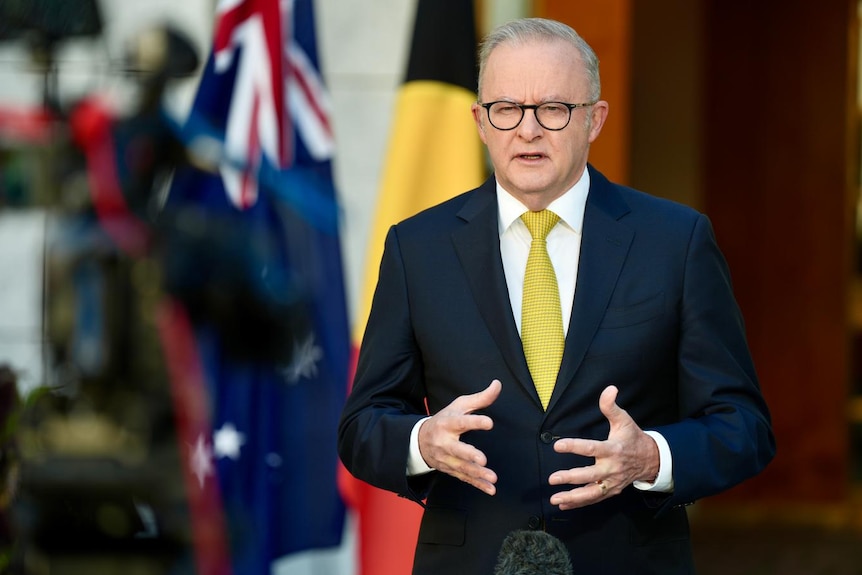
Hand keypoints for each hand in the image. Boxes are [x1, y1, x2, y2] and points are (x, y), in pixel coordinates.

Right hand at [417, 379, 500, 494]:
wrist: (420, 440)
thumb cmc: (444, 419)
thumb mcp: (459, 405)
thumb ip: (480, 398)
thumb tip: (498, 384)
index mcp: (447, 423)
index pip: (461, 422)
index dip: (475, 422)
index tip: (489, 423)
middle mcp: (445, 442)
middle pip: (457, 450)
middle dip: (469, 455)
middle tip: (482, 459)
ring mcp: (446, 458)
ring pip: (462, 467)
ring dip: (477, 474)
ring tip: (493, 478)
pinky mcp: (451, 470)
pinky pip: (465, 478)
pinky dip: (478, 485)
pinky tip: (491, 489)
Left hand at [548, 385, 659, 509]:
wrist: (651, 460)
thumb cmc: (633, 438)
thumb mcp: (624, 420)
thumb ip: (611, 406)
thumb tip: (609, 389)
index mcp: (613, 450)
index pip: (591, 448)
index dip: (574, 447)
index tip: (557, 446)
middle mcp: (612, 468)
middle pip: (589, 475)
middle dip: (570, 478)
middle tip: (552, 478)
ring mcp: (612, 482)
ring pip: (591, 493)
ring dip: (572, 497)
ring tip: (554, 498)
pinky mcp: (611, 491)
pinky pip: (594, 498)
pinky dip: (579, 503)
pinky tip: (563, 503)